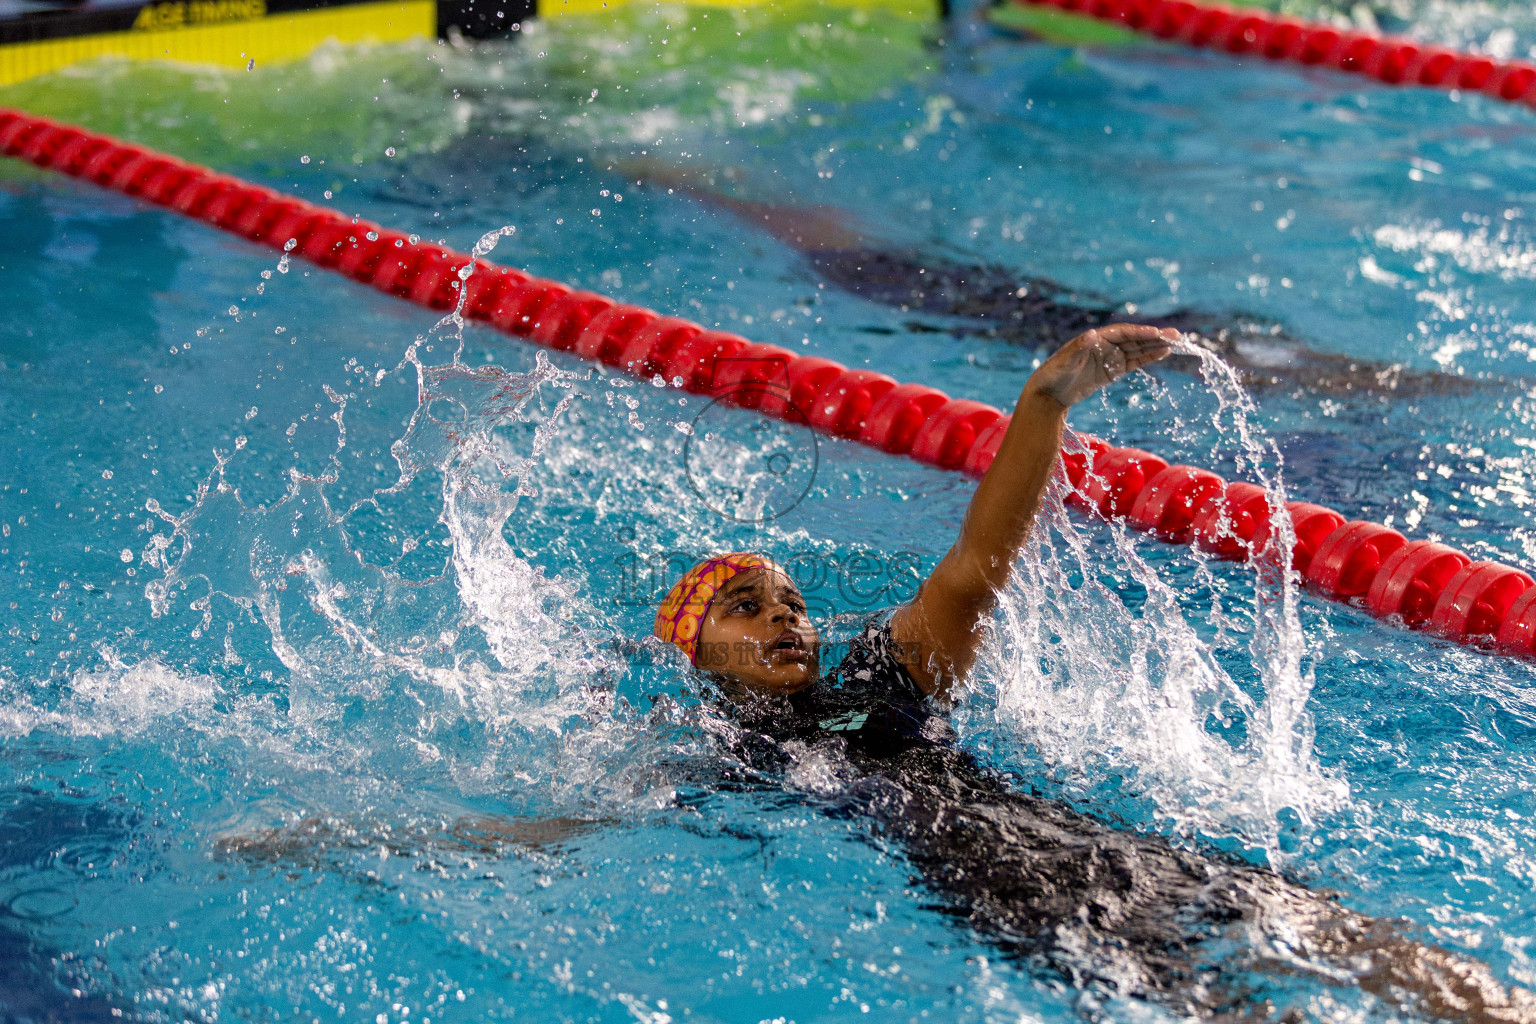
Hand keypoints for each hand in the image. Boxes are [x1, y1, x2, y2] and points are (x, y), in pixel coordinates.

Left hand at [1026, 324, 1178, 409]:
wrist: (1048, 394)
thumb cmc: (1052, 375)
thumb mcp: (1064, 363)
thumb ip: (1078, 349)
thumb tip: (1091, 335)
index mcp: (1095, 339)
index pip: (1123, 333)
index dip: (1140, 332)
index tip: (1157, 333)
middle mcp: (1105, 345)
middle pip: (1134, 338)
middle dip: (1155, 336)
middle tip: (1177, 335)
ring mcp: (1110, 357)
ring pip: (1137, 349)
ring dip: (1156, 345)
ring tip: (1177, 342)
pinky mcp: (1112, 371)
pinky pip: (1133, 362)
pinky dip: (1148, 358)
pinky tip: (1163, 353)